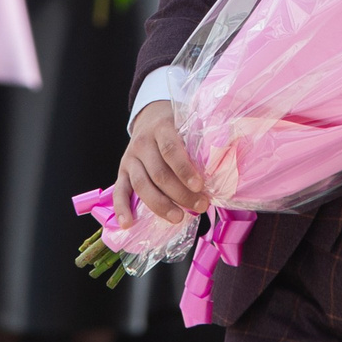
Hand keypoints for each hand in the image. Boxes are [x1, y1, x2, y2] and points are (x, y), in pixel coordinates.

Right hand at [114, 99, 207, 225]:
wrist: (150, 118)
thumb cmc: (176, 129)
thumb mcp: (188, 127)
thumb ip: (199, 145)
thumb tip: (222, 172)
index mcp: (161, 128)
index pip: (171, 150)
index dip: (185, 170)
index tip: (200, 186)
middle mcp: (143, 143)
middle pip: (159, 173)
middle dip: (180, 193)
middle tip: (200, 206)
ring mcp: (130, 158)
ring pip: (142, 185)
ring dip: (160, 205)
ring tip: (178, 218)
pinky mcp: (122, 172)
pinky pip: (119, 191)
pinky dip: (122, 209)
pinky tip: (128, 223)